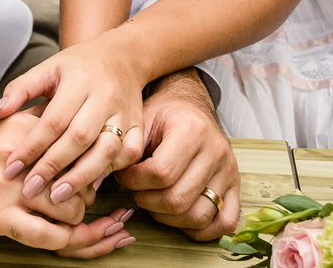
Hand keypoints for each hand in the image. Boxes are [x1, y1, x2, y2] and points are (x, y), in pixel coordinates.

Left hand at [0, 36, 147, 205]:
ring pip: (107, 150)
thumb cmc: (77, 67)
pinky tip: (90, 186)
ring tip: (58, 197)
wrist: (122, 57)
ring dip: (82, 176)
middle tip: (30, 190)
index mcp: (79, 80)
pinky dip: (111, 172)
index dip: (31, 147)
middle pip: (80, 138)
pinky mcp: (139, 126)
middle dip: (53, 167)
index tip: (11, 168)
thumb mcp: (46, 69)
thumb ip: (20, 90)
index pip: (53, 120)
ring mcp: (125, 113)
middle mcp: (105, 97)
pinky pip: (129, 155)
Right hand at [0, 109, 133, 256]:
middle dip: (94, 198)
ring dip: (83, 223)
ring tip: (98, 229)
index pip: (77, 144)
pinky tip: (77, 242)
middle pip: (79, 178)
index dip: (99, 165)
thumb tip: (83, 135)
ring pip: (68, 209)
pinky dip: (68, 242)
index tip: (112, 179)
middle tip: (113, 214)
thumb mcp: (2, 129)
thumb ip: (38, 128)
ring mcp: (7, 187)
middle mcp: (19, 154)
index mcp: (24, 126)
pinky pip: (45, 236)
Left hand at [115, 69, 240, 240]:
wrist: (190, 103)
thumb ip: (125, 148)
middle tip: (136, 190)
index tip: (124, 175)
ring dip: (168, 218)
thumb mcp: (141, 118)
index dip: (135, 181)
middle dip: (147, 201)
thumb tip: (97, 179)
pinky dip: (202, 229)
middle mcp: (216, 151)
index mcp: (192, 130)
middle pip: (178, 199)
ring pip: (198, 215)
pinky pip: (225, 222)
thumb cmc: (162, 113)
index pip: (161, 173)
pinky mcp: (235, 185)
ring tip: (154, 201)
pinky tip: (181, 218)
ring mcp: (229, 170)